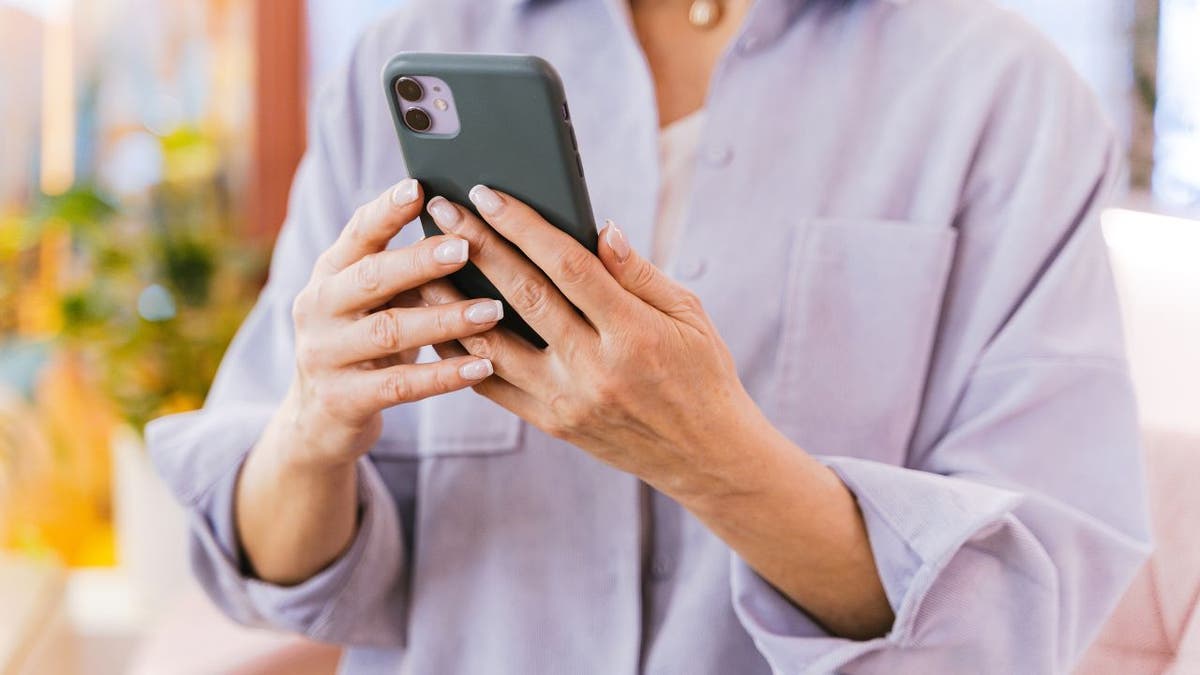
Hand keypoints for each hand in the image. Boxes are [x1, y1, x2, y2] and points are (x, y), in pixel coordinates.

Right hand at [280, 179, 504, 468]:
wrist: (319, 419)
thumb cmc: (366, 344)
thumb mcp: (376, 302)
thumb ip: (409, 270)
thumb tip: (473, 230)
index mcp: (329, 274)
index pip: (357, 234)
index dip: (386, 211)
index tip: (420, 187)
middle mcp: (317, 308)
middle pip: (371, 277)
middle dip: (419, 260)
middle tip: (466, 247)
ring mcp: (324, 355)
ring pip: (389, 331)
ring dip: (445, 320)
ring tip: (493, 310)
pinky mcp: (341, 400)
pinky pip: (399, 386)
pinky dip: (443, 375)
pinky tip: (481, 367)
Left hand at [419, 187, 767, 498]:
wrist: (705, 455)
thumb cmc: (702, 373)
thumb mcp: (689, 314)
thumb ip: (639, 273)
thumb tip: (599, 229)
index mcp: (634, 332)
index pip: (568, 265)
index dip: (523, 226)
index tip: (487, 193)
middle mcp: (595, 368)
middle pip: (523, 295)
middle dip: (477, 246)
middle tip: (441, 210)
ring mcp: (568, 400)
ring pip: (493, 343)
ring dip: (451, 300)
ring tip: (420, 264)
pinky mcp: (552, 424)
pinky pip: (493, 384)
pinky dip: (461, 352)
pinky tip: (438, 322)